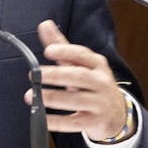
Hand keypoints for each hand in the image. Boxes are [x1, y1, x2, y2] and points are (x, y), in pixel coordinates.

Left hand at [24, 20, 132, 141]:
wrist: (116, 114)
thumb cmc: (93, 85)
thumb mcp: (81, 64)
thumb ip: (62, 46)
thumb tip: (44, 24)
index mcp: (97, 65)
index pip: (83, 55)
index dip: (66, 52)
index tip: (48, 51)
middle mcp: (101, 82)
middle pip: (79, 77)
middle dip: (56, 75)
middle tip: (34, 75)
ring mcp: (100, 103)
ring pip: (76, 99)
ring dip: (52, 98)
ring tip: (31, 96)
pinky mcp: (95, 122)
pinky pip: (74, 123)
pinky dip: (57, 122)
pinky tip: (42, 119)